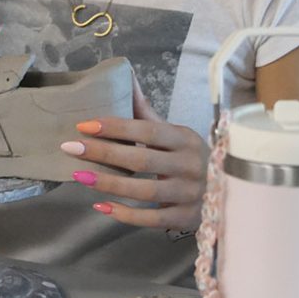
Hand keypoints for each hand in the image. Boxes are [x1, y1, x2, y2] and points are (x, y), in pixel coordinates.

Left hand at [62, 76, 208, 231]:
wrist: (227, 192)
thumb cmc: (190, 157)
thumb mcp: (175, 134)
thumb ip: (147, 114)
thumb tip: (127, 78)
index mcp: (185, 139)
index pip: (147, 131)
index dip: (116, 128)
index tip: (84, 125)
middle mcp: (189, 165)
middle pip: (141, 160)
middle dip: (103, 153)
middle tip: (70, 148)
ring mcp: (189, 194)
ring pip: (144, 191)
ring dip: (108, 184)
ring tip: (79, 176)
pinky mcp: (185, 218)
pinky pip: (151, 219)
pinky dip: (125, 214)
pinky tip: (101, 206)